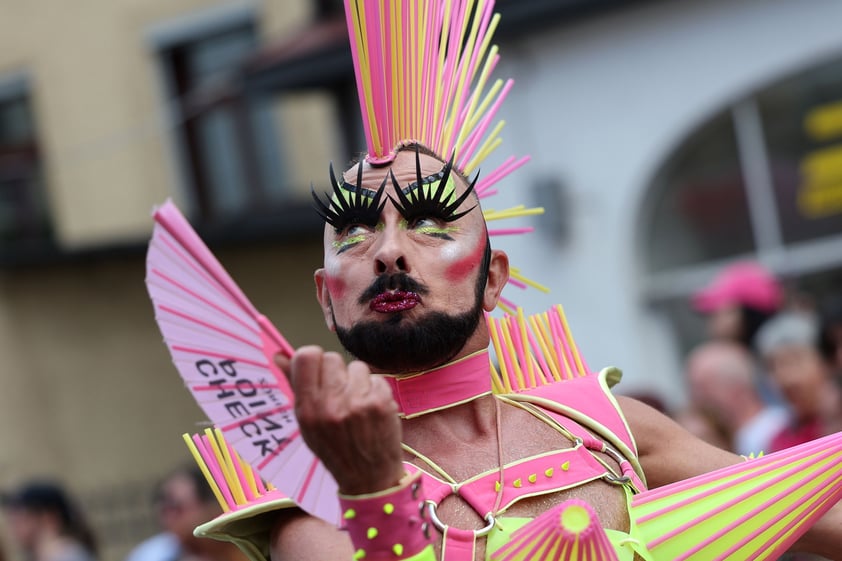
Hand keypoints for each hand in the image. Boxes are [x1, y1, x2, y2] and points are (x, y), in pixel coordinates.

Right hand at [275, 346, 404, 494]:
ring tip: (356, 403)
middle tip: (339, 392)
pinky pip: (376, 378)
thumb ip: (296, 386)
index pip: (306, 356)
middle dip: (336, 371)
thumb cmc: (335, 447)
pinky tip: (372, 410)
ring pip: (356, 366)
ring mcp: (357, 403)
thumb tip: (279, 355)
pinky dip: (375, 390)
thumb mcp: (307, 423)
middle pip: (332, 357)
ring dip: (357, 380)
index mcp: (307, 410)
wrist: (369, 479)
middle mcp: (330, 405)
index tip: (319, 369)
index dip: (313, 358)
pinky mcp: (380, 403)